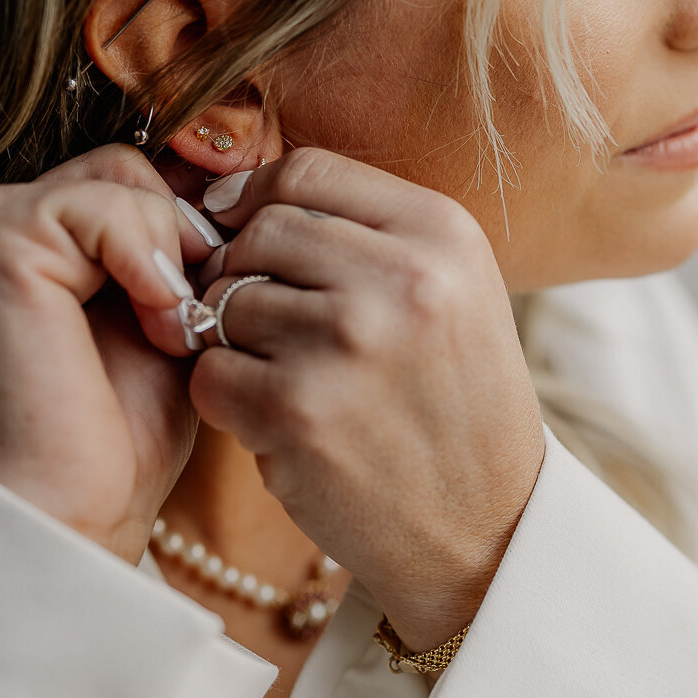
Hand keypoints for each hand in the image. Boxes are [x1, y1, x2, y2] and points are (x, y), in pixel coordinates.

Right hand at [0, 147, 214, 560]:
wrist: (76, 507)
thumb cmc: (120, 432)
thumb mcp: (169, 315)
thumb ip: (178, 248)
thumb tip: (236, 181)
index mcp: (45, 239)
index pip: (137, 176)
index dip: (194, 227)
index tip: (214, 299)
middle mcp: (11, 220)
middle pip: (132, 168)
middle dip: (186, 237)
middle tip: (195, 320)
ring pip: (124, 176)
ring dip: (171, 255)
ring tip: (173, 333)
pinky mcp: (5, 244)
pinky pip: (108, 202)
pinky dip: (152, 261)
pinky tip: (157, 328)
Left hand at [193, 148, 545, 649]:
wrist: (487, 528)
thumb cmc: (456, 402)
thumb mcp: (453, 290)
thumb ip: (366, 233)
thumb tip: (235, 196)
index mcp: (444, 234)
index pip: (308, 169)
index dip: (258, 196)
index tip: (243, 229)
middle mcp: (402, 279)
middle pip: (260, 230)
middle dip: (243, 270)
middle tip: (268, 321)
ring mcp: (348, 345)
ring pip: (226, 299)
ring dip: (235, 338)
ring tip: (288, 375)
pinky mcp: (299, 413)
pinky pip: (210, 372)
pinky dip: (227, 397)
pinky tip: (277, 420)